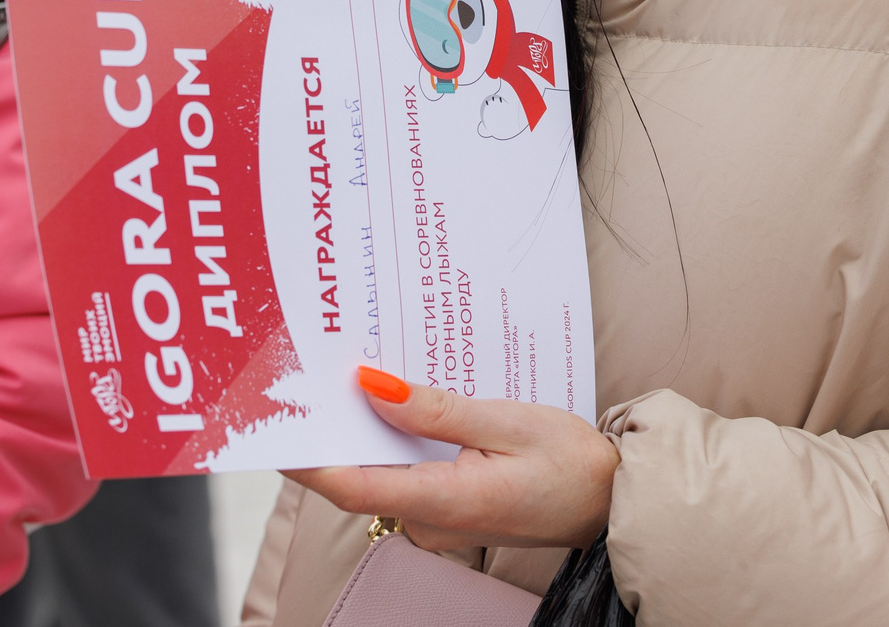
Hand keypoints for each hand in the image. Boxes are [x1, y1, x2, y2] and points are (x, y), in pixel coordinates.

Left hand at [283, 366, 616, 551]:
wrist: (613, 500)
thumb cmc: (572, 462)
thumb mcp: (506, 421)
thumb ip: (435, 409)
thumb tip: (371, 387)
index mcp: (444, 500)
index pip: (352, 485)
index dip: (308, 456)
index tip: (276, 423)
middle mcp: (431, 518)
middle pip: (360, 474)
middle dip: (334, 426)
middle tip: (310, 370)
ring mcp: (438, 518)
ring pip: (383, 470)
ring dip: (365, 427)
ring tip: (347, 370)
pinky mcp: (447, 507)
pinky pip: (407, 471)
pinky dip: (394, 438)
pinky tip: (393, 399)